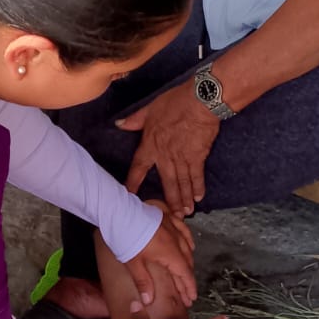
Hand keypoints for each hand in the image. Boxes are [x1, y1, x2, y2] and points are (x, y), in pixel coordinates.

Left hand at [118, 81, 220, 217]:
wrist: (200, 102)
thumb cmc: (175, 103)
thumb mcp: (150, 108)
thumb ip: (135, 120)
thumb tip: (119, 124)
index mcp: (151, 145)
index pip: (139, 167)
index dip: (133, 182)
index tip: (130, 195)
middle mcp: (165, 156)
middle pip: (166, 183)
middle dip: (169, 201)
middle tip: (171, 216)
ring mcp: (182, 158)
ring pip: (182, 183)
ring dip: (184, 199)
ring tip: (185, 212)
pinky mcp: (198, 157)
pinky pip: (197, 175)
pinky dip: (198, 187)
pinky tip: (199, 197)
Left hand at [125, 202, 196, 312]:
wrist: (120, 211)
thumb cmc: (126, 238)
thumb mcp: (133, 263)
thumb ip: (143, 282)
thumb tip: (148, 301)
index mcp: (170, 254)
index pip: (185, 274)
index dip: (189, 288)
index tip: (192, 298)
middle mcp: (176, 240)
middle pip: (187, 262)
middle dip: (188, 278)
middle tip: (187, 292)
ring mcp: (174, 226)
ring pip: (187, 246)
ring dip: (188, 261)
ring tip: (187, 272)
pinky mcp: (168, 216)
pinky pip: (184, 229)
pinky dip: (187, 239)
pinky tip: (188, 243)